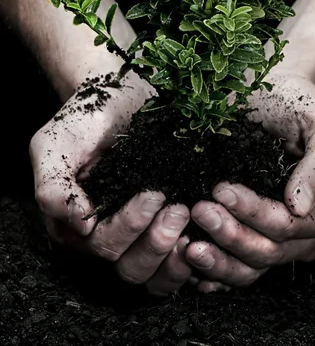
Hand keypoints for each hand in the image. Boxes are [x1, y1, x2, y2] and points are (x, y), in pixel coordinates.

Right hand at [29, 73, 191, 295]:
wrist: (122, 94)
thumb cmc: (86, 117)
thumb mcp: (55, 145)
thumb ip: (54, 187)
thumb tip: (81, 227)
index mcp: (77, 225)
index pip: (101, 246)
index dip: (129, 227)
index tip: (154, 195)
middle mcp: (107, 236)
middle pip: (129, 266)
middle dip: (156, 240)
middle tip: (179, 207)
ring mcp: (139, 236)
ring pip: (154, 274)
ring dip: (175, 253)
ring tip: (190, 214)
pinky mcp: (166, 229)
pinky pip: (179, 265)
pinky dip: (193, 259)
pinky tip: (206, 235)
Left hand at [185, 72, 314, 291]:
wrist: (275, 95)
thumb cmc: (300, 103)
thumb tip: (301, 204)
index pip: (289, 225)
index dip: (255, 213)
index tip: (221, 189)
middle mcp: (307, 231)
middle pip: (268, 249)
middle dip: (231, 233)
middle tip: (199, 209)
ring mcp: (280, 239)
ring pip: (251, 267)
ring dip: (219, 260)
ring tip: (189, 243)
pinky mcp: (254, 237)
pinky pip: (236, 268)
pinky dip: (214, 271)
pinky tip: (190, 264)